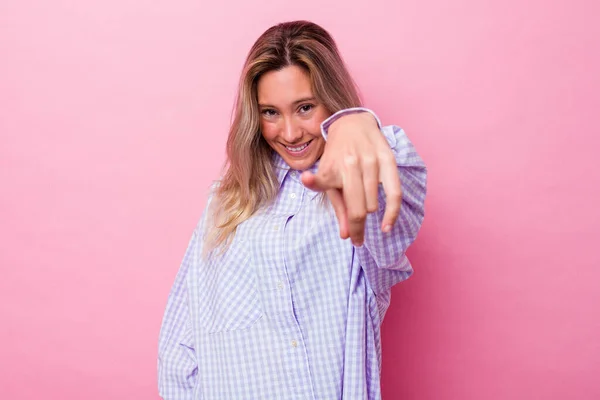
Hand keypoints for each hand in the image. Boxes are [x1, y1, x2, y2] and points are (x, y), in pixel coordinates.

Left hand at [301, 112, 401, 245]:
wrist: (353, 123)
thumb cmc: (338, 156)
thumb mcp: (330, 178)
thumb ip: (338, 207)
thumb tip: (346, 235)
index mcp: (331, 168)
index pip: (320, 180)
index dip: (312, 181)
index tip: (307, 179)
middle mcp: (350, 163)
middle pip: (356, 209)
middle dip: (356, 230)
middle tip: (357, 240)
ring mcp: (370, 161)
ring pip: (373, 205)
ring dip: (369, 214)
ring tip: (364, 211)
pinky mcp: (388, 159)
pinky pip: (395, 193)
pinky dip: (392, 213)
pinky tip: (387, 226)